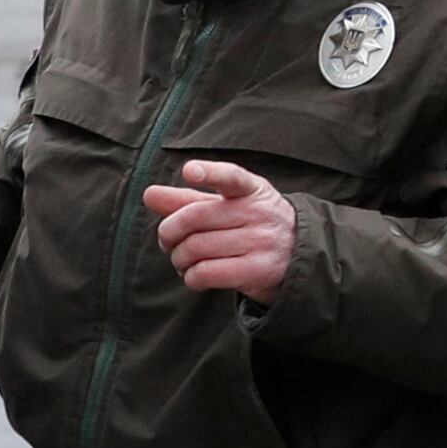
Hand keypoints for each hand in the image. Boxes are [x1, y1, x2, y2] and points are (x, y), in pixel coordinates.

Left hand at [145, 161, 294, 300]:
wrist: (297, 256)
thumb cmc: (250, 225)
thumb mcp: (227, 205)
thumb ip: (188, 199)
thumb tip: (149, 194)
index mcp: (250, 190)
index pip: (231, 177)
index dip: (209, 173)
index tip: (190, 171)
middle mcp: (257, 213)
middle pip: (194, 218)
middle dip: (169, 232)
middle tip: (167, 241)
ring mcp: (260, 242)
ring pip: (196, 248)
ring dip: (178, 259)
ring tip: (182, 260)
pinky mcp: (257, 271)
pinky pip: (207, 273)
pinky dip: (191, 277)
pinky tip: (194, 275)